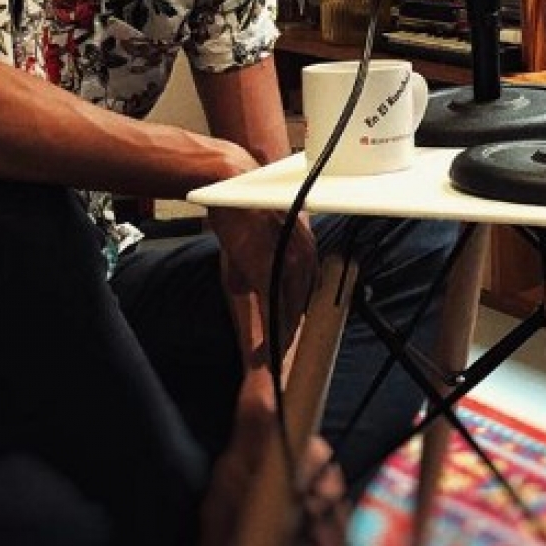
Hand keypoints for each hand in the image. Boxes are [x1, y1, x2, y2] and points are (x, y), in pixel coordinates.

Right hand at [206, 203, 317, 350]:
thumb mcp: (266, 240)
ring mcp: (288, 266)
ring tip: (276, 357)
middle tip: (286, 350)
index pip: (309, 290)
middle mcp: (305, 259)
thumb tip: (269, 290)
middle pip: (303, 303)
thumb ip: (271, 268)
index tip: (296, 330)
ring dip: (284, 334)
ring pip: (291, 310)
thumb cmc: (247, 211)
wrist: (235, 189)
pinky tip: (267, 352)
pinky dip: (272, 333)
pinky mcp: (268, 272)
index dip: (301, 312)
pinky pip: (273, 310)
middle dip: (294, 326)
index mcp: (307, 251)